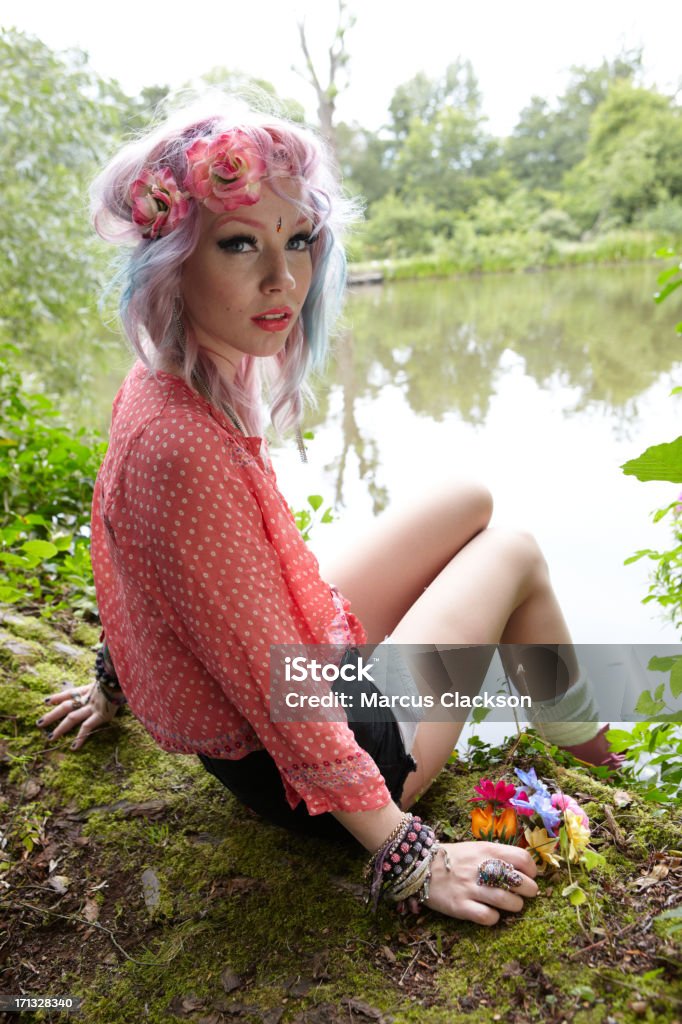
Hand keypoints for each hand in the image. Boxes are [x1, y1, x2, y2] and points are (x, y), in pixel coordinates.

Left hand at [36, 682, 119, 749]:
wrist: (124, 676)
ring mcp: (94, 706)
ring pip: (72, 718)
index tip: (47, 701)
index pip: (71, 692)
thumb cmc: (122, 677)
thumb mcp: (111, 677)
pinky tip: (74, 747)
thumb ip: (107, 680)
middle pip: (66, 705)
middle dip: (52, 715)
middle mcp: (89, 697)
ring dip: (60, 728)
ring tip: (50, 738)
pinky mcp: (101, 715)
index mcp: (91, 687)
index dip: (59, 697)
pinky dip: (80, 737)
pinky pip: (87, 727)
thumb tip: (110, 679)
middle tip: (39, 723)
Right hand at [424, 841, 538, 924]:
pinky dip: (494, 918)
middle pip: (520, 883)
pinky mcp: (460, 906)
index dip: (531, 870)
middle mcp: (481, 867)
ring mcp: (470, 888)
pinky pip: (488, 917)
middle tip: (524, 893)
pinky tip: (490, 913)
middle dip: (528, 891)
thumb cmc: (454, 858)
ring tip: (511, 904)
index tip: (529, 876)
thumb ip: (498, 855)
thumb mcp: (476, 848)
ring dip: (515, 906)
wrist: (420, 865)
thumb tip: (523, 868)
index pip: (522, 859)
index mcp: (487, 850)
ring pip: (508, 902)